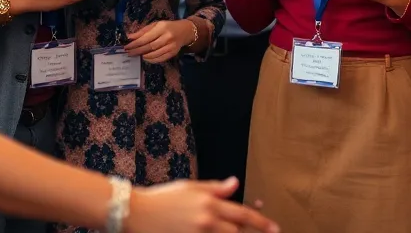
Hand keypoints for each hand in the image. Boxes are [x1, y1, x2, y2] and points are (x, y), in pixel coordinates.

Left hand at [125, 20, 196, 63]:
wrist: (184, 31)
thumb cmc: (167, 26)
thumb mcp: (155, 25)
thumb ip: (143, 31)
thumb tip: (130, 37)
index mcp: (162, 28)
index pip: (146, 38)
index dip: (135, 44)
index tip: (126, 47)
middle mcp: (167, 37)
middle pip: (149, 47)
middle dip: (137, 51)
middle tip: (128, 53)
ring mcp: (171, 46)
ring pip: (154, 54)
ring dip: (143, 56)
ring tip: (136, 55)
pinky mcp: (173, 53)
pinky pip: (160, 59)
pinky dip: (151, 60)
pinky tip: (145, 58)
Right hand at [127, 177, 278, 232]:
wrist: (135, 212)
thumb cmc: (162, 197)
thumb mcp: (190, 187)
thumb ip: (215, 188)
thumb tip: (235, 184)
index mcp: (209, 203)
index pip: (243, 215)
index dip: (261, 223)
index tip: (275, 229)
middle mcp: (206, 220)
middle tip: (253, 231)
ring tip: (231, 232)